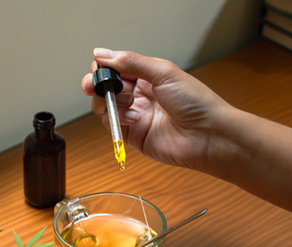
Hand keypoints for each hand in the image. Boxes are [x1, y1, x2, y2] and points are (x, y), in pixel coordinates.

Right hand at [81, 49, 229, 172]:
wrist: (207, 134)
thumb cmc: (195, 102)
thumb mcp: (163, 72)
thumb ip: (131, 62)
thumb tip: (102, 54)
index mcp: (147, 77)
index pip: (115, 69)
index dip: (104, 68)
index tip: (98, 68)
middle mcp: (139, 96)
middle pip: (105, 88)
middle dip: (96, 85)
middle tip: (94, 85)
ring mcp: (135, 116)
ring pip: (104, 106)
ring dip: (109, 102)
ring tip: (129, 102)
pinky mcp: (133, 136)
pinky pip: (112, 125)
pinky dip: (118, 119)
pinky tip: (136, 118)